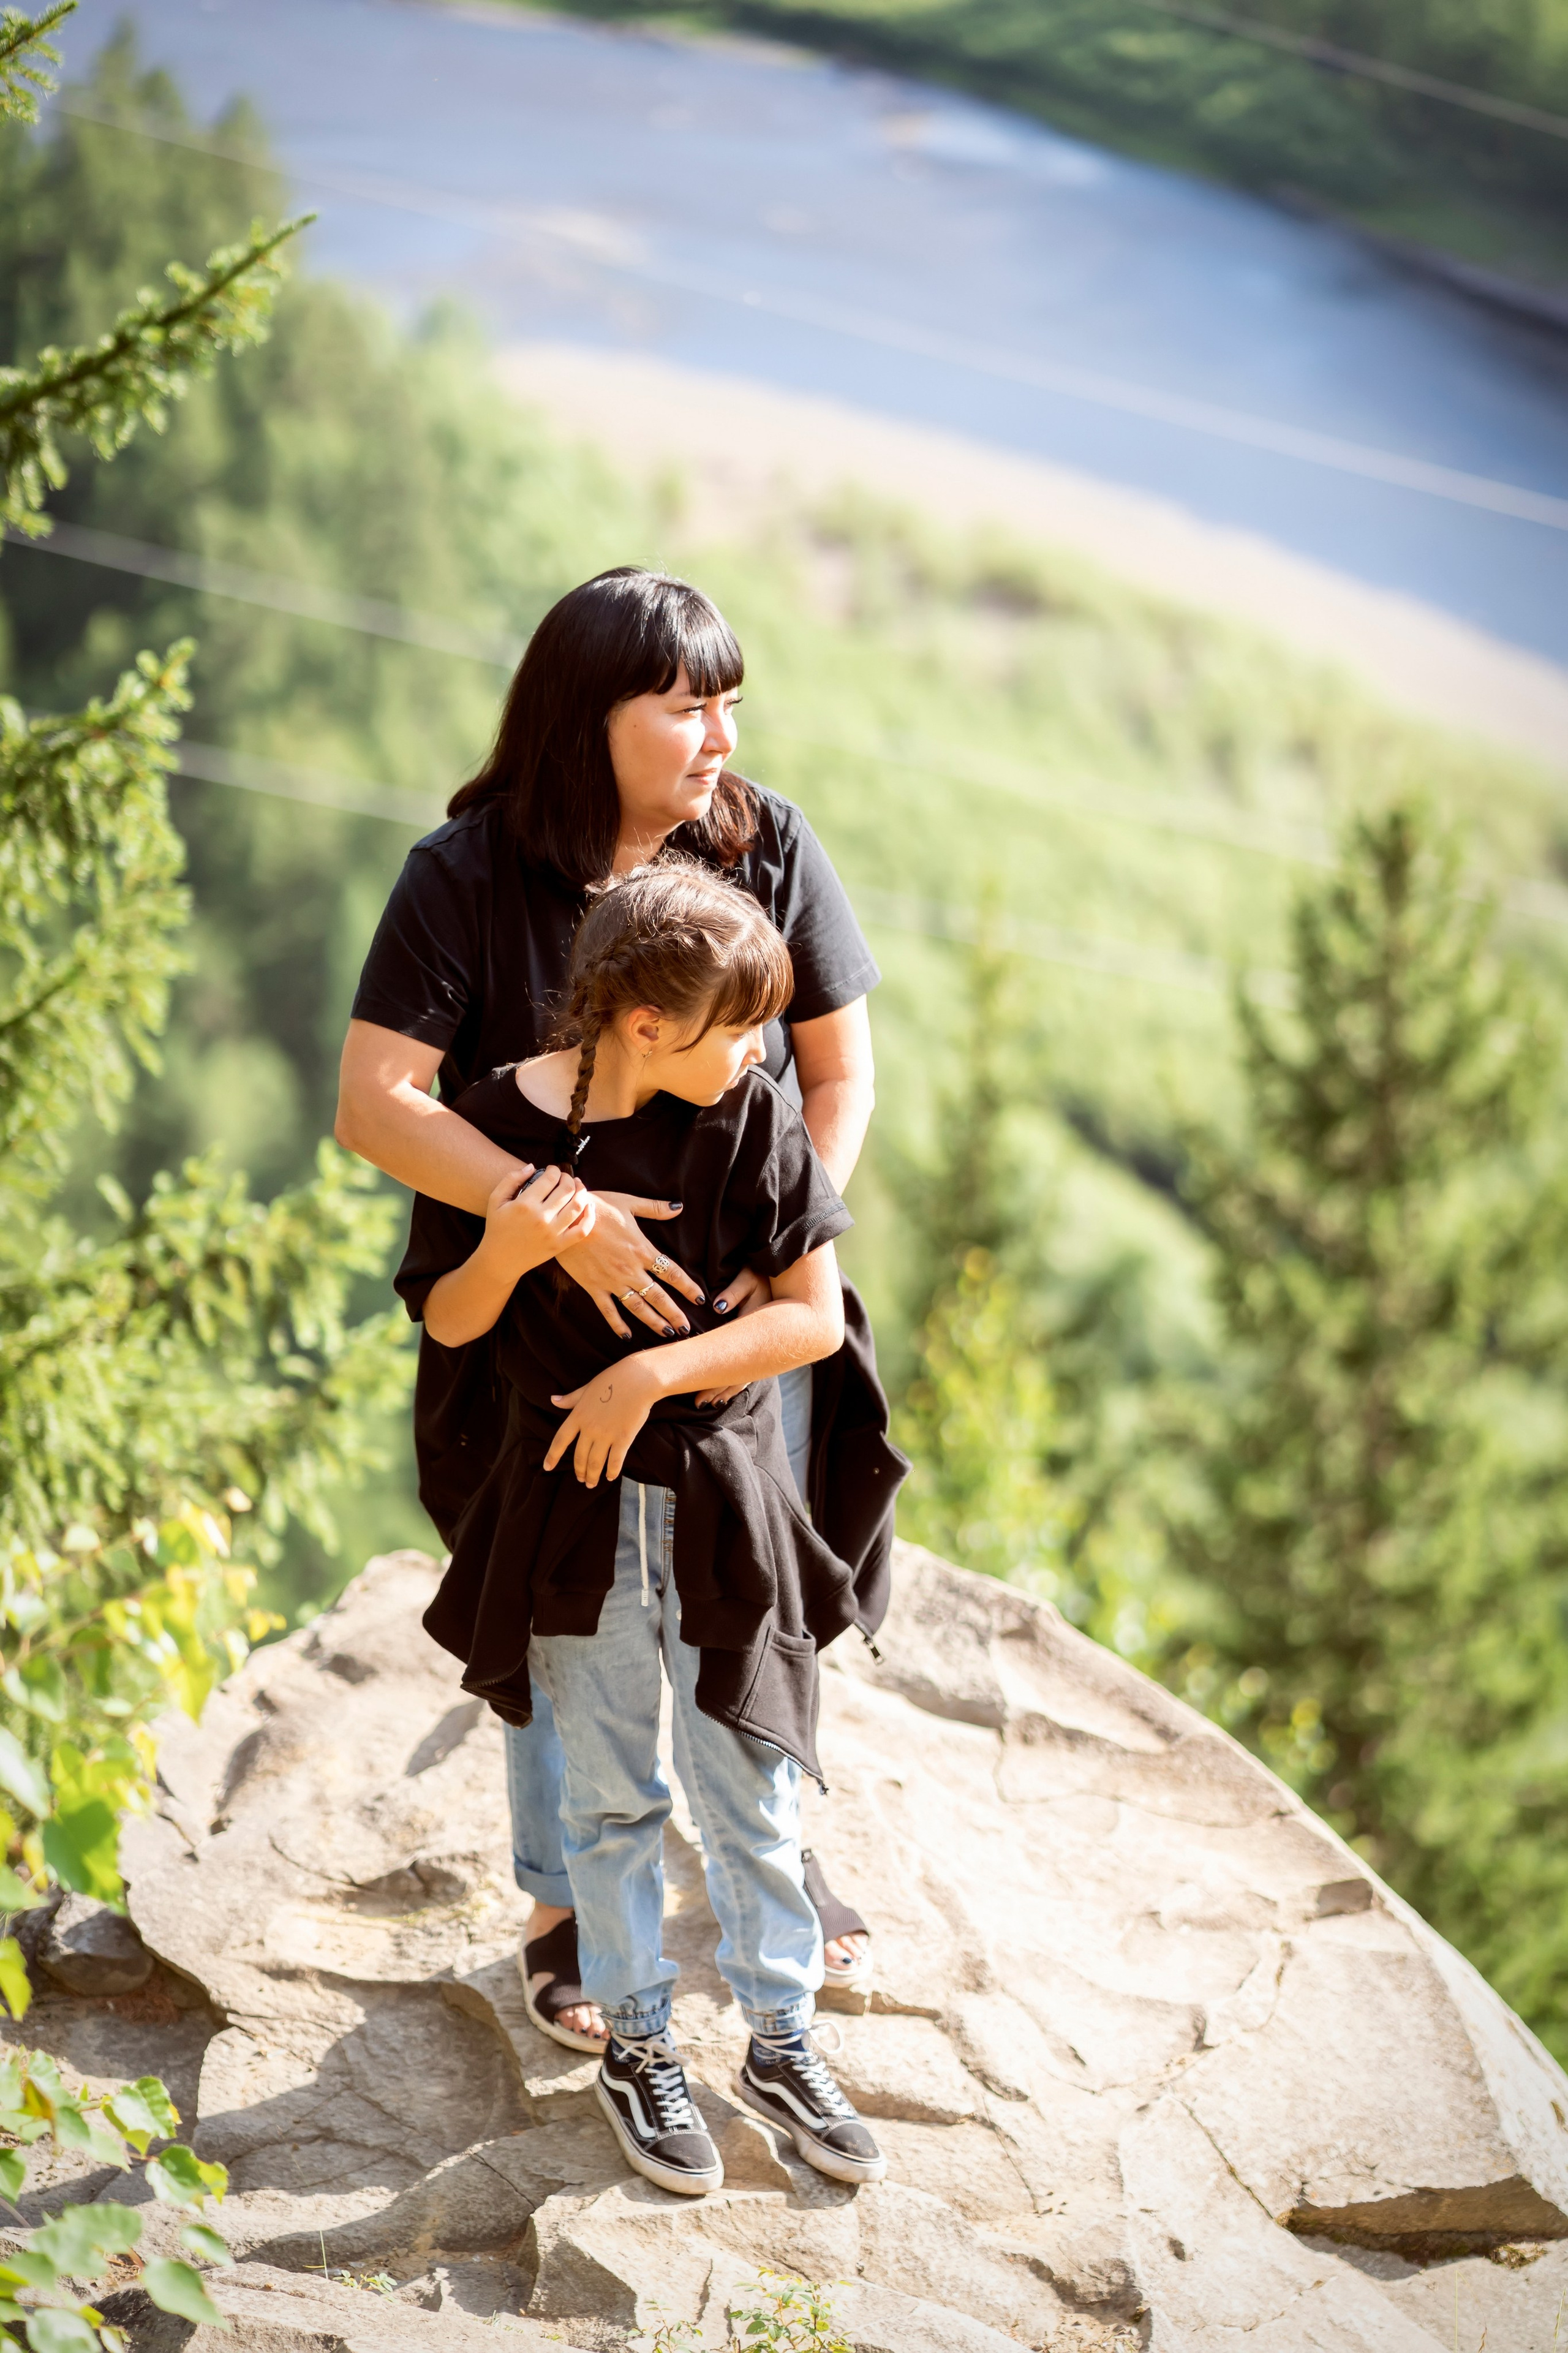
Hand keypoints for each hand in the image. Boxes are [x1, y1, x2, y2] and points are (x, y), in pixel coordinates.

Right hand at [479, 1163, 593, 1280]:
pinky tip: (589, 1206)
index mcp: (525, 1204)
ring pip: (577, 1205)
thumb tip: (532, 1166)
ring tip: (577, 1186)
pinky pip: (582, 1230)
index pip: (550, 1178)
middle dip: (568, 1178)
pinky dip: (590, 1217)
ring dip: (581, 1191)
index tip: (552, 1170)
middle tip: (564, 1177)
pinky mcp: (560, 1245)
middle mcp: (541, 1218)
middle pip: (567, 1189)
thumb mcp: (495, 1200)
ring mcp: (553, 1233)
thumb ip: (511, 1179)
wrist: (500, 1260)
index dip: (554, 1170)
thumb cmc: (497, 1228)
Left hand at [545, 1357, 661, 1485]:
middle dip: (579, 1471)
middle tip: (581, 1479)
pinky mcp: (623, 1438)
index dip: (552, 1456)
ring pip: (595, 1463)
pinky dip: (611, 1471)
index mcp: (578, 1416)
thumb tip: (552, 1400)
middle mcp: (589, 1428)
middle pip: (579, 1457)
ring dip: (592, 1476)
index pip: (560, 1440)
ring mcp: (606, 1435)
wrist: (638, 1379)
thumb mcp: (587, 1388)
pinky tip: (610, 1477)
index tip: (547, 1467)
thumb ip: (570, 1399)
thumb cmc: (612, 1380)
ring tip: (592, 1483)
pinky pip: (615, 1461)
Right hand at [557, 1192, 704, 1339]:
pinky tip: (627, 1337)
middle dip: (674, 1314)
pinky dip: (617, 1325)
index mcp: (642, 1250)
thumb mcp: (629, 1203)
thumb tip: (678, 1207)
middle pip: (658, 1296)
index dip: (688, 1288)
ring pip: (637, 1307)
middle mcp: (630, 1270)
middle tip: (686, 1328)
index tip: (699, 1300)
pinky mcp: (593, 1287)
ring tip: (667, 1334)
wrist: (567, 1218)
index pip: (672, 1273)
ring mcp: (612, 1281)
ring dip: (653, 1322)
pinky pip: (608, 1310)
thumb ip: (655, 1209)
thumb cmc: (598, 1207)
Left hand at [698, 1264, 770, 1400]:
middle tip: (700, 1403)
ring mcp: (766, 1344)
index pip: (732, 1361)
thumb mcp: (750, 1277)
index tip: (699, 1393)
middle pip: (738, 1373)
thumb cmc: (764, 1272)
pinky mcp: (767, 1343)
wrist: (792, 1274)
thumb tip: (718, 1307)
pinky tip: (731, 1387)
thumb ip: (734, 1292)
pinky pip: (754, 1367)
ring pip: (747, 1373)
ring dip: (729, 1387)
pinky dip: (740, 1379)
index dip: (715, 1379)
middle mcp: (761, 1341)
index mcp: (755, 1327)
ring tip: (713, 1402)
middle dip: (719, 1388)